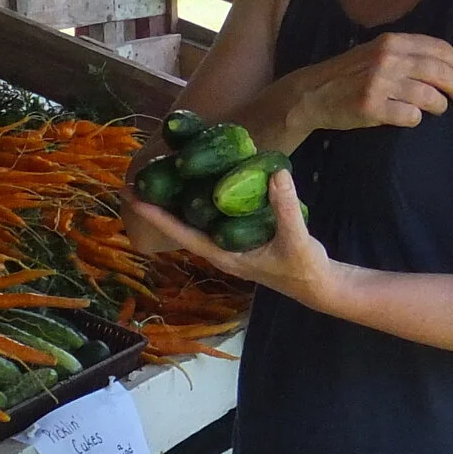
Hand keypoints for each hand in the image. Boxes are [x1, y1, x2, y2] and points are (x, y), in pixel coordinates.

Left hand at [126, 169, 338, 309]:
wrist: (319, 283)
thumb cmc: (304, 269)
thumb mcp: (296, 240)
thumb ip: (286, 208)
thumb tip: (276, 173)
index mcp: (223, 255)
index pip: (182, 233)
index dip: (157, 216)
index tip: (133, 196)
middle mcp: (220, 248)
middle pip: (182, 223)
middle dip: (161, 202)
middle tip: (140, 175)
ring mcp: (230, 241)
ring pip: (198, 217)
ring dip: (182, 197)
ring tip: (165, 170)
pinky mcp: (242, 233)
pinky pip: (216, 212)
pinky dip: (207, 194)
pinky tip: (207, 175)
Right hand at [285, 32, 452, 134]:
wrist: (313, 93)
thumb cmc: (350, 73)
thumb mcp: (376, 51)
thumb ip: (406, 52)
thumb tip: (446, 64)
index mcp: (392, 41)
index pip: (438, 48)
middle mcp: (387, 59)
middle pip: (439, 72)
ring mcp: (379, 83)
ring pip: (429, 95)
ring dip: (440, 105)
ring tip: (439, 109)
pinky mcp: (371, 107)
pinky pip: (409, 115)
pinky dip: (416, 118)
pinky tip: (412, 118)